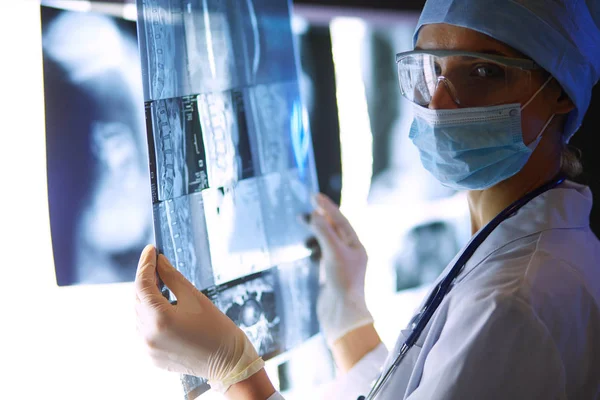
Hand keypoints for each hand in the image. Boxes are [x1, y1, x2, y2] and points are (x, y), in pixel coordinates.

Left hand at [134, 245, 264, 392]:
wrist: (228, 362)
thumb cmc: (216, 328)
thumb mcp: (194, 297)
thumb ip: (172, 277)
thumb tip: (159, 261)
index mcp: (158, 319)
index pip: (142, 284)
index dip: (145, 264)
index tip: (151, 249)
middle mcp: (147, 336)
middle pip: (138, 299)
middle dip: (147, 280)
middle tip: (158, 264)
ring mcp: (148, 348)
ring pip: (140, 314)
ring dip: (148, 298)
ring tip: (163, 286)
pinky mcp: (152, 356)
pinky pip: (145, 330)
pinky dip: (151, 316)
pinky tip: (165, 308)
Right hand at [305, 194, 373, 345]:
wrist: (341, 313)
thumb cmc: (343, 282)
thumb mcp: (333, 252)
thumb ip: (324, 232)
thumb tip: (315, 214)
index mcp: (356, 246)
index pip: (341, 220)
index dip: (327, 207)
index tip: (314, 196)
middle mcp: (350, 253)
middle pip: (333, 230)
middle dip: (319, 219)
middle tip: (303, 211)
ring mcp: (340, 264)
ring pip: (326, 241)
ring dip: (315, 233)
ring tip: (303, 230)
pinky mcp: (331, 274)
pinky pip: (321, 254)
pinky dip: (314, 247)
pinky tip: (307, 247)